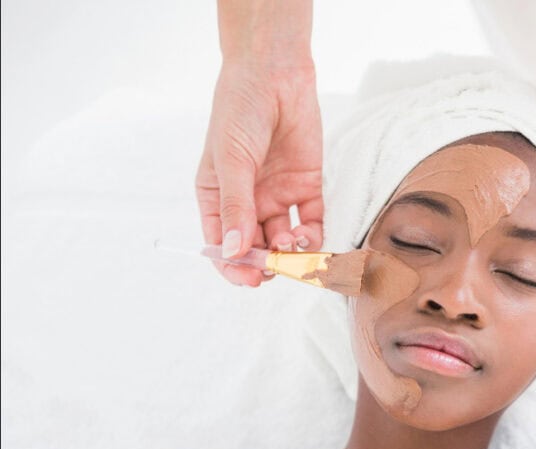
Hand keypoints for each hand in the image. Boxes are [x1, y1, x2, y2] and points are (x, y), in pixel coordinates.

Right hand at [196, 60, 322, 286]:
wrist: (274, 74)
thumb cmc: (239, 111)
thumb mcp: (231, 160)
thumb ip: (236, 207)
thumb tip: (232, 251)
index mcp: (217, 197)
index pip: (222, 244)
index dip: (234, 266)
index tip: (249, 279)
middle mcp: (247, 201)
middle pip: (255, 246)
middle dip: (265, 263)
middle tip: (276, 269)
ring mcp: (277, 195)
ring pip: (283, 239)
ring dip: (289, 251)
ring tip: (293, 244)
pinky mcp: (307, 187)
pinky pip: (311, 222)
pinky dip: (312, 236)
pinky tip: (309, 237)